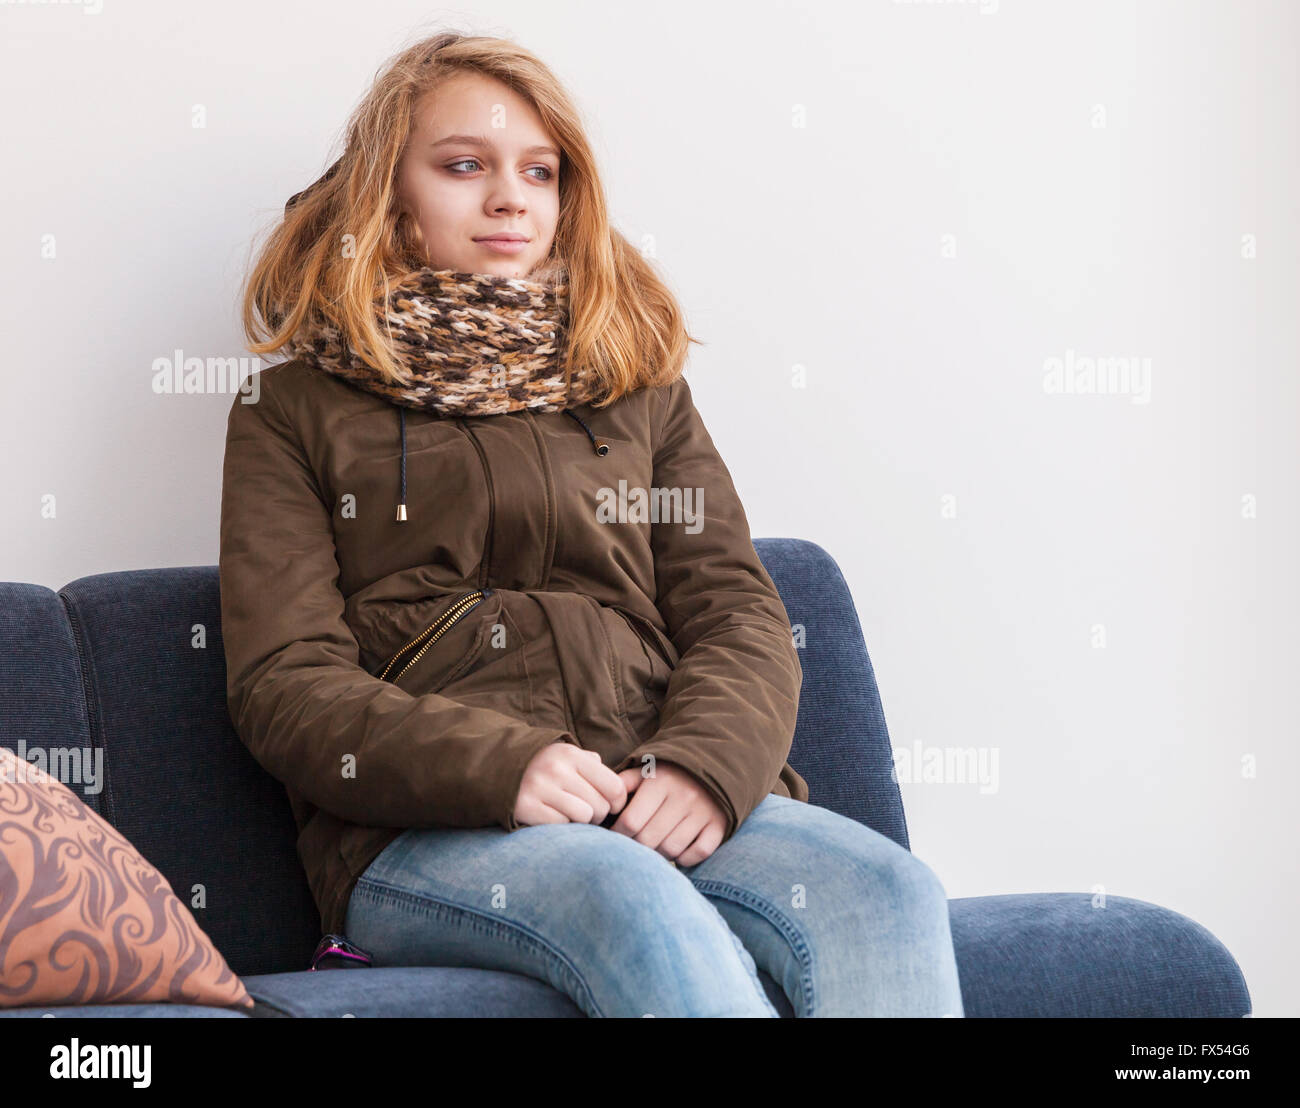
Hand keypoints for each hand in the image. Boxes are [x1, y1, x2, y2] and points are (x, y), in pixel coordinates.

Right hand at [514, 743, 628, 826]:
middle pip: (601, 805)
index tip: (612, 805)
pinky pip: (560, 825)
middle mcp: (556, 769)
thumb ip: (592, 764)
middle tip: (587, 811)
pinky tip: (552, 815)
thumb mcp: (566, 754)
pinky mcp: (526, 807)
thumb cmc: (542, 765)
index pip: (614, 786)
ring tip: (571, 813)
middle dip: (598, 813)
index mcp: (571, 755)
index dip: (618, 801)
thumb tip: (619, 783)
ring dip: (580, 821)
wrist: (496, 768)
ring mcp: (540, 788)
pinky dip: (560, 825)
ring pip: (584, 817)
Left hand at [609, 761, 726, 866]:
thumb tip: (604, 804)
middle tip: (634, 844)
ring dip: (660, 853)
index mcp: (660, 781)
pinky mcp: (719, 824)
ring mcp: (703, 812)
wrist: (714, 762)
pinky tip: (678, 849)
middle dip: (636, 846)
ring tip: (655, 845)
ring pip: (671, 849)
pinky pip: (698, 853)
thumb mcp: (646, 769)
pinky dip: (686, 858)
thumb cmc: (670, 771)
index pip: (630, 822)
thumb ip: (623, 783)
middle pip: (648, 839)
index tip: (616, 834)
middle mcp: (683, 797)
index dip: (618, 833)